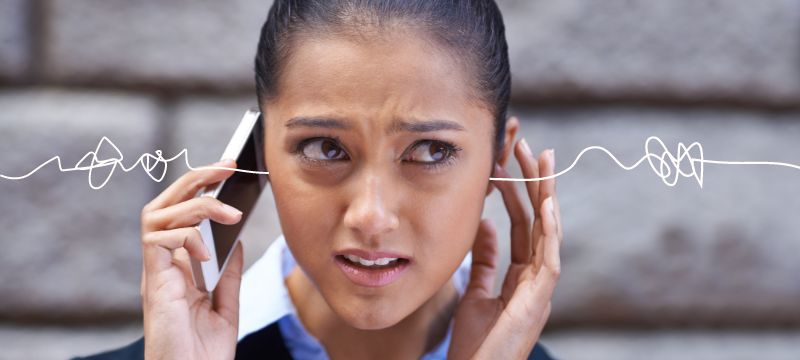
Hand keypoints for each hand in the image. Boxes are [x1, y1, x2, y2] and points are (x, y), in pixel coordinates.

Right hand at [139, 158, 244, 359]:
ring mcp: (155, 273)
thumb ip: (229, 274)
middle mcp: (162, 265)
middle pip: (165, 204)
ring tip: (230, 211)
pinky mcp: (153, 284)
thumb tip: (237, 240)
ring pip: (158, 214)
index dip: (201, 188)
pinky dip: (186, 238)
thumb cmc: (204, 352)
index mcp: (178, 268)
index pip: (181, 214)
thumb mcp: (226, 306)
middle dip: (195, 177)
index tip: (230, 171)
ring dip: (197, 203)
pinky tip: (208, 253)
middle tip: (228, 165)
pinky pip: (157, 241)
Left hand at [448, 139, 562, 359]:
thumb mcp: (477, 293)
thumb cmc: (476, 342)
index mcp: (522, 275)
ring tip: (542, 162)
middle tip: (529, 147)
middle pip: (539, 221)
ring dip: (546, 196)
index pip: (522, 224)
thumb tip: (485, 224)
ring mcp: (541, 289)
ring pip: (549, 234)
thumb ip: (485, 260)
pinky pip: (549, 261)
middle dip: (535, 183)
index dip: (516, 193)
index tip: (505, 162)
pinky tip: (547, 205)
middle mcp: (536, 278)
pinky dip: (550, 233)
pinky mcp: (539, 302)